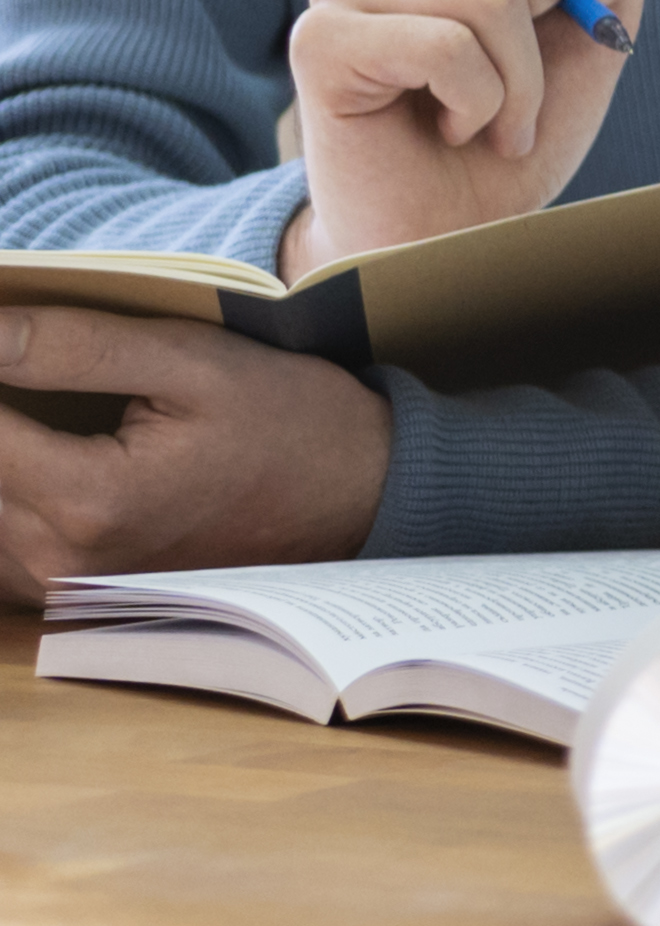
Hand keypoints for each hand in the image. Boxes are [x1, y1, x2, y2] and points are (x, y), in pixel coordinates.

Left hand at [0, 308, 394, 601]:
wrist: (357, 499)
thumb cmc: (285, 421)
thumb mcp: (192, 362)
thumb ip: (73, 347)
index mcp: (89, 501)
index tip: (5, 330)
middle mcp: (60, 560)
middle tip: (26, 358)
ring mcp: (61, 588)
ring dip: (3, 452)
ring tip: (31, 399)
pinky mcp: (66, 595)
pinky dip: (7, 491)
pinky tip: (35, 453)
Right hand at [288, 0, 659, 265]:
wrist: (456, 234)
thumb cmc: (518, 128)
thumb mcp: (595, 27)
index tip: (591, 4)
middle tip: (536, 61)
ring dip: (524, 78)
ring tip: (494, 115)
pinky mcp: (320, 40)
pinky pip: (448, 46)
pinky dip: (482, 103)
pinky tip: (456, 126)